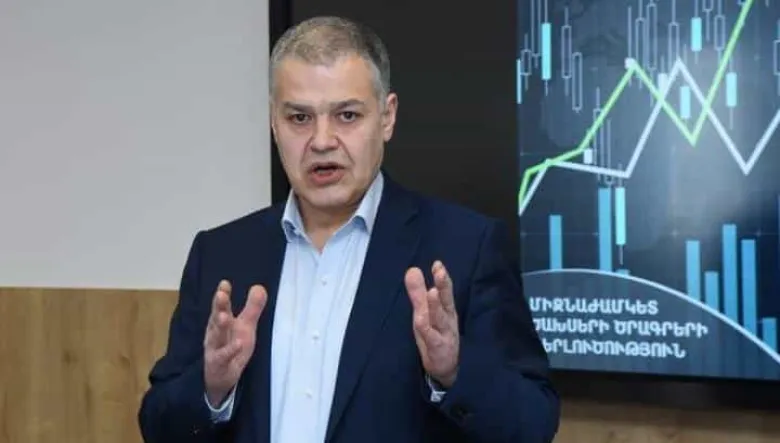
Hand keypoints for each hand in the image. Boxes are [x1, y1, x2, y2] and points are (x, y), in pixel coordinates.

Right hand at [204, 280, 266, 405]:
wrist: (220, 379)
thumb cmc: (232, 348)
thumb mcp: (245, 327)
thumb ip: (252, 308)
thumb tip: (259, 286)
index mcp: (220, 323)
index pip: (221, 307)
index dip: (222, 295)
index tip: (225, 283)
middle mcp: (215, 334)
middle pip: (216, 318)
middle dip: (219, 307)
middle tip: (221, 295)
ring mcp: (215, 349)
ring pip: (217, 337)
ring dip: (220, 326)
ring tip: (225, 316)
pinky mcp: (218, 364)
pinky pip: (223, 357)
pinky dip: (230, 350)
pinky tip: (238, 343)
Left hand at [405, 261, 458, 387]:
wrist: (445, 368)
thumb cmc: (435, 335)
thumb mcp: (425, 313)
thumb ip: (418, 293)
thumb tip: (412, 269)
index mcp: (445, 310)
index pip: (445, 291)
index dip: (442, 278)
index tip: (437, 264)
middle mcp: (447, 320)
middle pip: (446, 301)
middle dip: (444, 286)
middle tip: (440, 271)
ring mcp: (444, 334)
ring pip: (440, 319)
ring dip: (436, 306)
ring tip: (433, 292)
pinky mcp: (438, 348)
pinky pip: (432, 338)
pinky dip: (427, 329)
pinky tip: (421, 321)